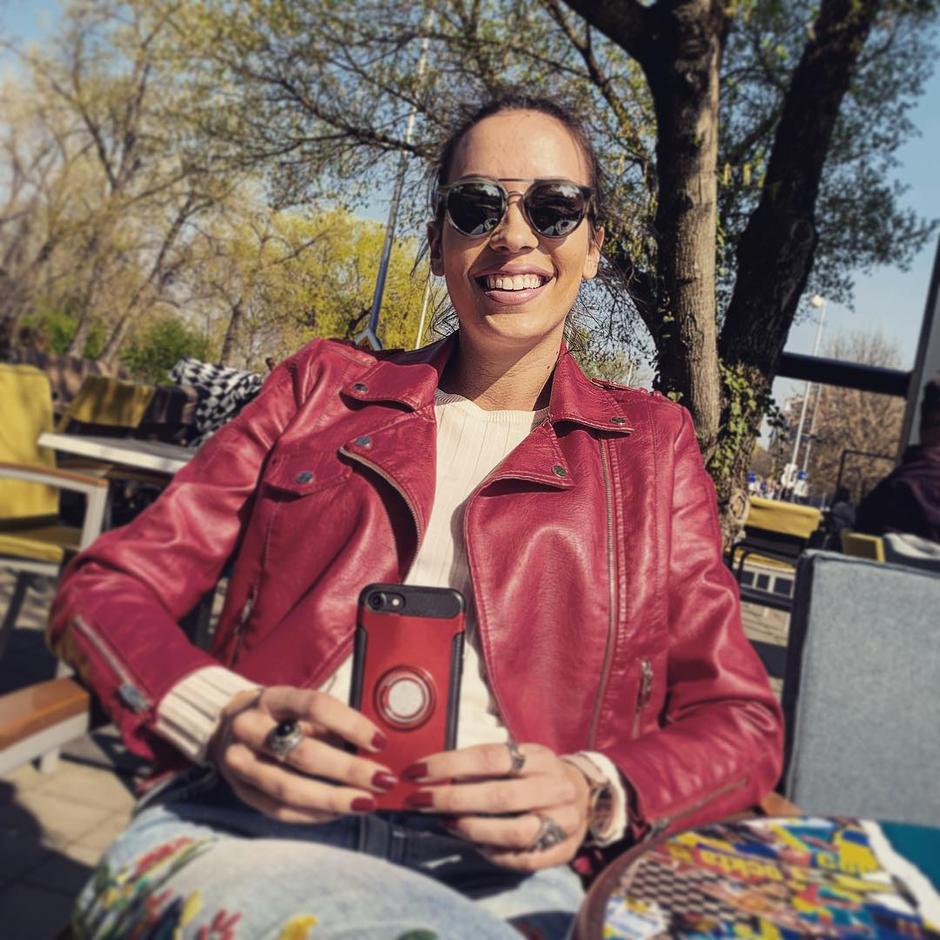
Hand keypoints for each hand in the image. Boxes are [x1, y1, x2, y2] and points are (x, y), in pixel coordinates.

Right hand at [208, 685, 396, 822]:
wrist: (225, 726)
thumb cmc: (277, 714)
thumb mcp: (299, 705)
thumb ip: (330, 723)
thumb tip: (374, 747)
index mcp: (272, 698)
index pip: (315, 706)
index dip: (351, 724)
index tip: (380, 741)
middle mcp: (249, 727)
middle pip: (303, 754)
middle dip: (349, 770)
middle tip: (382, 779)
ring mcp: (238, 762)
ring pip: (289, 788)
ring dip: (334, 799)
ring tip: (366, 802)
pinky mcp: (240, 791)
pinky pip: (279, 810)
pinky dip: (313, 814)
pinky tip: (339, 812)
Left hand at [401, 742, 591, 870]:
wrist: (585, 796)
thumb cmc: (534, 776)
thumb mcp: (516, 759)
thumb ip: (482, 766)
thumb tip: (432, 775)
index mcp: (539, 757)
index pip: (490, 757)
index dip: (450, 764)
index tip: (417, 771)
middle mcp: (555, 786)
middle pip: (500, 796)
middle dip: (453, 799)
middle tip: (420, 801)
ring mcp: (563, 820)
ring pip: (514, 831)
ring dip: (473, 829)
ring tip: (448, 823)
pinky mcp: (563, 850)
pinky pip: (523, 859)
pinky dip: (494, 854)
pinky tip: (475, 845)